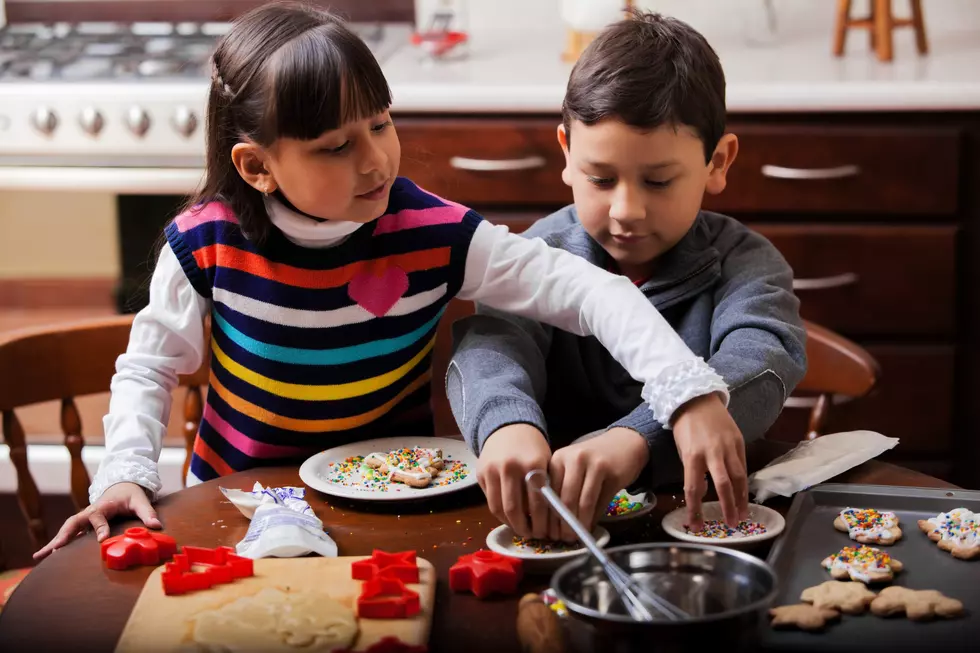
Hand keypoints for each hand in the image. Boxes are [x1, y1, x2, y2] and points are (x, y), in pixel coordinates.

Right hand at [33, 482, 160, 560]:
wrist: (122, 486)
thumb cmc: (131, 494)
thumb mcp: (141, 501)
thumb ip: (147, 513)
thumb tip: (157, 527)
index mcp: (103, 506)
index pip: (98, 517)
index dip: (100, 527)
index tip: (102, 539)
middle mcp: (89, 512)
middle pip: (72, 523)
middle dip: (63, 536)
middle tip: (54, 550)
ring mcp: (84, 519)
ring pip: (66, 529)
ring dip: (54, 542)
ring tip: (39, 556)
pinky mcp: (83, 525)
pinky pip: (68, 535)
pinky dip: (56, 544)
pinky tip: (43, 556)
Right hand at [477, 424, 552, 538]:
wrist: (508, 428)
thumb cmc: (532, 449)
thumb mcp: (545, 463)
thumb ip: (546, 487)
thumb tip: (549, 520)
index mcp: (532, 463)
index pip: (538, 501)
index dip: (541, 522)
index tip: (545, 533)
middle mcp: (510, 466)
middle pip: (515, 508)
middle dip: (524, 527)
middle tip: (532, 536)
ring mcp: (492, 470)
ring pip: (499, 508)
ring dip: (510, 524)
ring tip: (521, 530)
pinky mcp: (480, 474)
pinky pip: (490, 501)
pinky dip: (500, 514)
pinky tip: (510, 518)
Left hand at [549, 427, 648, 541]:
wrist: (624, 443)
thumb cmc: (594, 460)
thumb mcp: (574, 469)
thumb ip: (563, 489)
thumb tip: (554, 524)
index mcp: (558, 459)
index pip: (547, 491)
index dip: (546, 515)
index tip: (546, 532)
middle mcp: (573, 458)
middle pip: (564, 498)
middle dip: (562, 523)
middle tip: (562, 539)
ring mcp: (592, 464)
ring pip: (582, 502)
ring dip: (578, 523)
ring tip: (575, 536)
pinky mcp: (610, 472)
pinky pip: (599, 501)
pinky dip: (593, 518)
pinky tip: (590, 527)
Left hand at [671, 393, 747, 529]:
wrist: (697, 398)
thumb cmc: (685, 426)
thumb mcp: (682, 448)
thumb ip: (692, 469)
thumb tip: (701, 491)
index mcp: (692, 455)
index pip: (694, 488)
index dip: (695, 510)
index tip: (696, 526)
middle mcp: (712, 452)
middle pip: (723, 485)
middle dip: (728, 507)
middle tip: (731, 525)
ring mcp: (728, 446)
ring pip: (739, 477)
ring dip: (742, 498)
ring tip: (743, 514)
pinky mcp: (739, 441)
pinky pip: (743, 465)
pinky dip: (744, 481)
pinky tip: (745, 493)